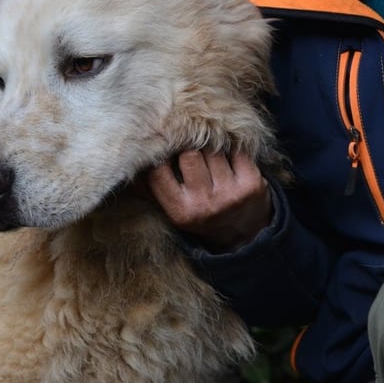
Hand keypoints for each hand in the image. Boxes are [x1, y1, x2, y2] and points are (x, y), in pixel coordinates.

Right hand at [147, 149, 272, 252]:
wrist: (244, 235)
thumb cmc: (201, 215)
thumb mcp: (173, 210)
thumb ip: (152, 188)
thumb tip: (131, 160)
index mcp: (180, 211)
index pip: (158, 171)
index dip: (159, 154)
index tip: (162, 147)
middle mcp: (204, 204)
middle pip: (189, 154)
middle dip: (188, 148)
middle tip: (190, 147)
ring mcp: (230, 194)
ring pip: (213, 149)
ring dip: (209, 146)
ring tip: (208, 152)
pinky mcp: (252, 183)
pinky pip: (236, 150)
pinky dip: (230, 148)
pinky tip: (227, 155)